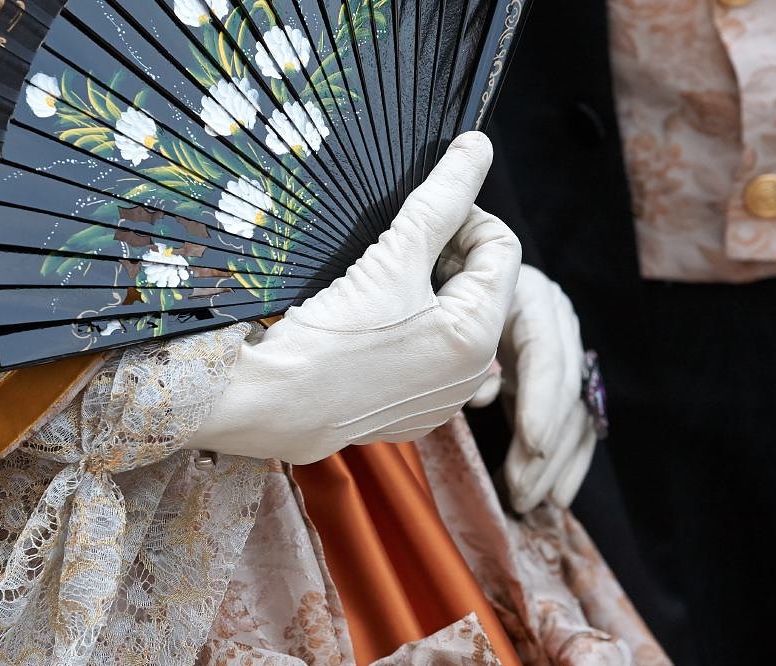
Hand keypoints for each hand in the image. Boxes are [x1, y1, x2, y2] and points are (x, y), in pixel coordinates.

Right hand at [187, 132, 521, 464]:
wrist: (273, 406)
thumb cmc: (330, 338)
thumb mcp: (391, 257)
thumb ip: (441, 199)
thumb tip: (478, 146)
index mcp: (478, 336)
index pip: (501, 249)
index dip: (465, 217)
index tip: (421, 213)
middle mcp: (471, 374)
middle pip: (478, 284)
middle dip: (444, 255)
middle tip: (394, 248)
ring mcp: (441, 397)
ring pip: (452, 317)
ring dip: (425, 289)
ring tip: (376, 284)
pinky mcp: (412, 410)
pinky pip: (428, 351)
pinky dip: (408, 327)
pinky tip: (370, 323)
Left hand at [469, 265, 596, 511]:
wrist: (445, 267)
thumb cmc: (436, 288)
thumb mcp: (449, 307)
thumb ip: (467, 348)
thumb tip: (485, 393)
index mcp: (532, 298)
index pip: (547, 355)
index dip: (542, 401)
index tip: (531, 443)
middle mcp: (557, 321)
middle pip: (566, 391)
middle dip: (545, 448)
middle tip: (521, 491)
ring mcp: (561, 348)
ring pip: (574, 412)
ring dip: (555, 463)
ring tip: (534, 501)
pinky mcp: (553, 374)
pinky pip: (570, 420)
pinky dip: (563, 458)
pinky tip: (555, 493)